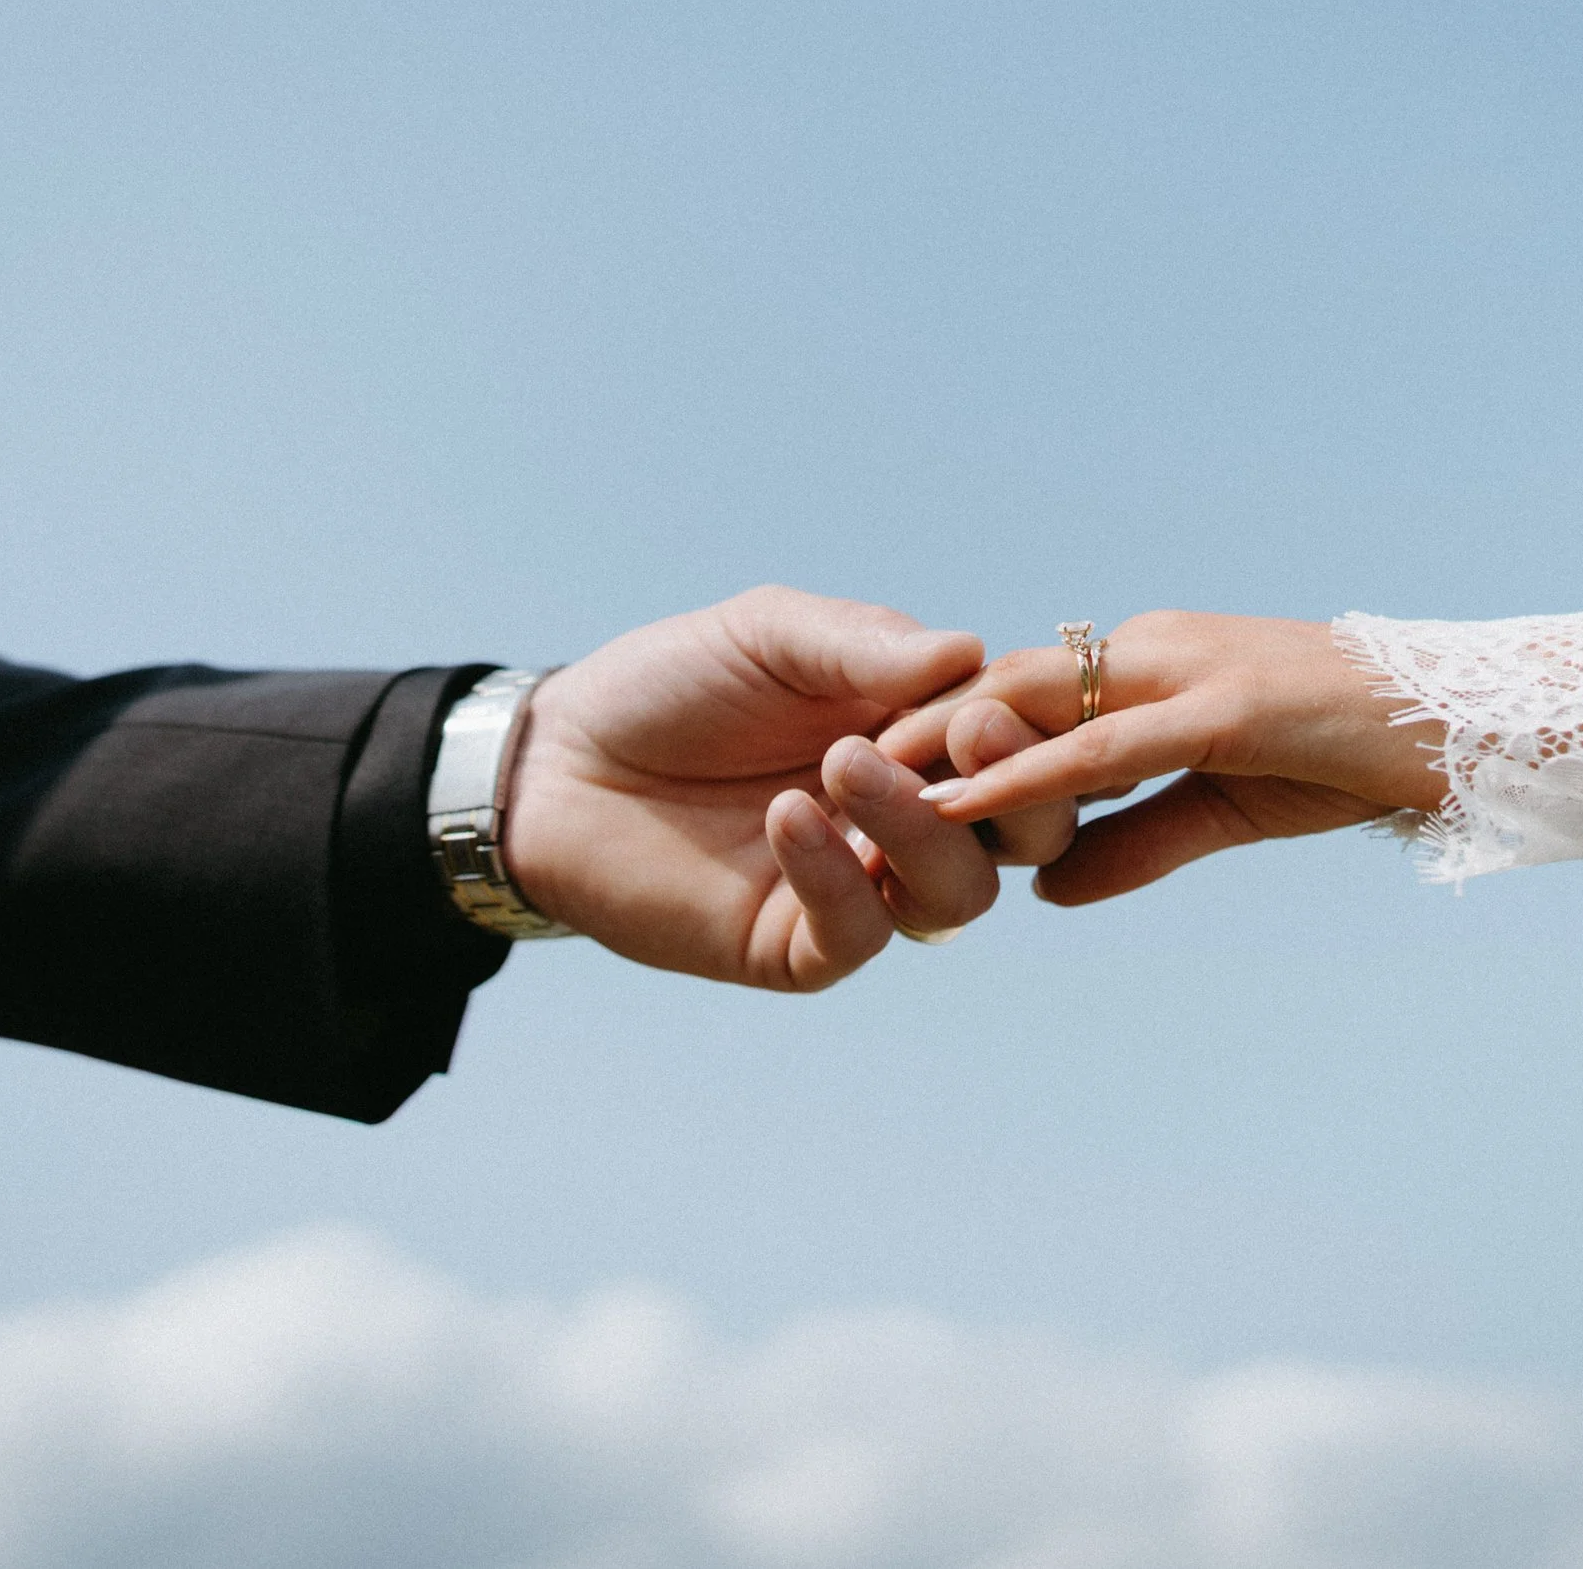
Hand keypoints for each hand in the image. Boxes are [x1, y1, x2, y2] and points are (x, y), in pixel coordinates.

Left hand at [499, 586, 1071, 989]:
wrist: (556, 760)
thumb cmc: (670, 685)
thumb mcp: (770, 635)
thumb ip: (865, 644)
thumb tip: (973, 652)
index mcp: (922, 737)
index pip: (1020, 745)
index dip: (1024, 728)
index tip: (985, 699)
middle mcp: (909, 819)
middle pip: (1026, 832)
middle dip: (1018, 788)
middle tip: (969, 734)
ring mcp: (861, 887)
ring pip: (957, 892)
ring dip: (921, 827)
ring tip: (845, 763)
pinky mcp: (798, 947)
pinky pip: (860, 933)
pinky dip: (837, 876)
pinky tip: (790, 816)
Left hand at [877, 610, 1450, 904]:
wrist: (1489, 725)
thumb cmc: (1368, 754)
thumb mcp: (1228, 805)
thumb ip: (1136, 841)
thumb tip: (1048, 893)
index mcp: (1155, 667)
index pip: (1026, 697)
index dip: (943, 733)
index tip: (863, 773)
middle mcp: (1154, 655)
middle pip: (1004, 688)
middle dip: (912, 731)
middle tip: (818, 771)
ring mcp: (1185, 674)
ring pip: (1033, 706)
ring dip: (941, 748)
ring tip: (849, 784)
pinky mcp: (1225, 713)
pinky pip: (1100, 748)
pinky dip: (1019, 777)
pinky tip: (949, 807)